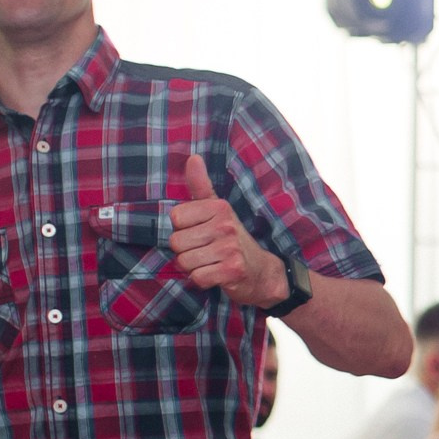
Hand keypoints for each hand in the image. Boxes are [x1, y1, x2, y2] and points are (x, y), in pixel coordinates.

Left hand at [169, 151, 287, 308]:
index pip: (176, 217)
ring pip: (184, 261)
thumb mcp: (218, 210)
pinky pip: (197, 277)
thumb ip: (201, 186)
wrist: (262, 272)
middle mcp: (225, 225)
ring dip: (193, 268)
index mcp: (219, 207)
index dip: (182, 229)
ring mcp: (230, 248)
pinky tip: (215, 275)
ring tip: (210, 263)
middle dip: (186, 252)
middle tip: (205, 252)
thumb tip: (193, 157)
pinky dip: (202, 281)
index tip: (199, 232)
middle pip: (176, 242)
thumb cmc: (233, 240)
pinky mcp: (232, 271)